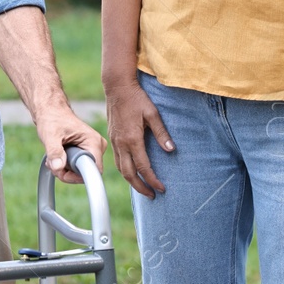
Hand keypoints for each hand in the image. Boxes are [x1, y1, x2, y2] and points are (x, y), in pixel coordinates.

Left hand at [33, 102, 107, 185]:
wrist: (51, 111)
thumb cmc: (52, 119)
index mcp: (93, 142)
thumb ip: (54, 151)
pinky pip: (78, 168)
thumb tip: (58, 167)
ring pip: (80, 173)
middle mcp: (97, 147)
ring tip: (53, 156)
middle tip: (53, 162)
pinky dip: (65, 166)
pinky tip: (57, 156)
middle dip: (67, 172)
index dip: (76, 176)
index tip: (61, 171)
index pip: (94, 171)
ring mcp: (92, 150)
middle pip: (85, 174)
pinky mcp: (86, 152)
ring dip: (64, 170)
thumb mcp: (50, 135)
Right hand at [105, 75, 173, 197]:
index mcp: (132, 139)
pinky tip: (132, 171)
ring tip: (142, 188)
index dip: (152, 180)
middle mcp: (121, 143)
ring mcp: (115, 141)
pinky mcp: (112, 137)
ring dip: (131, 181)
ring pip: (120, 168)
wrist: (117, 87)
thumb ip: (162, 133)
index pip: (143, 167)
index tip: (161, 188)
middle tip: (152, 196)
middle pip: (129, 174)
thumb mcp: (153, 114)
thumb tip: (171, 150)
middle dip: (140, 187)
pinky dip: (125, 170)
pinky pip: (117, 160)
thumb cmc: (137, 98)